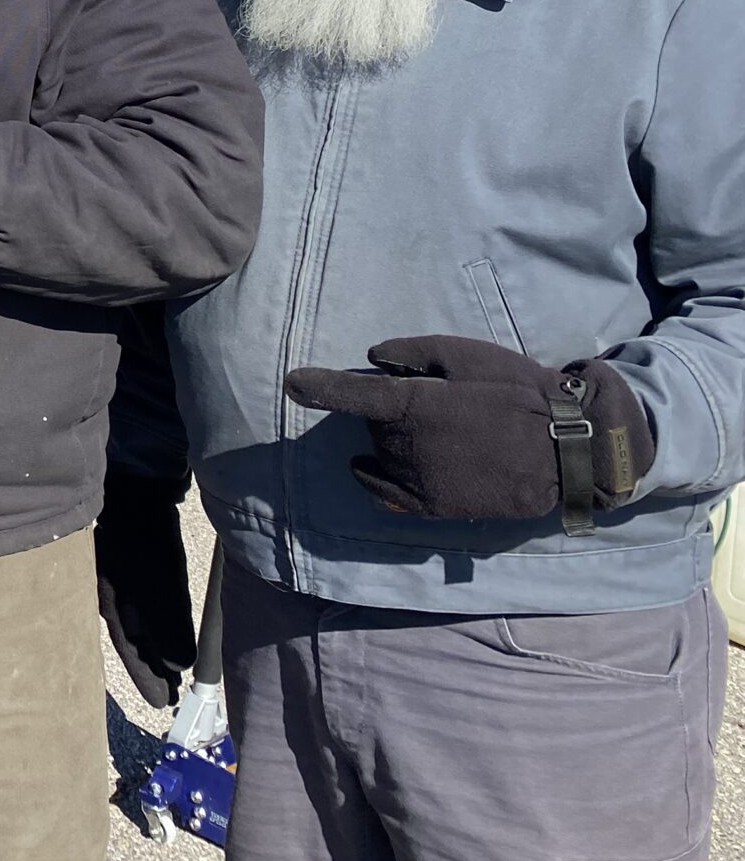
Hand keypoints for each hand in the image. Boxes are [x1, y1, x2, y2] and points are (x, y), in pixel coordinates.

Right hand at [93, 471, 192, 708]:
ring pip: (142, 621)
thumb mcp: (156, 580)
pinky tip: (168, 628)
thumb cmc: (143, 534)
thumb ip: (166, 622)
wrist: (137, 480)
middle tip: (171, 696)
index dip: (146, 676)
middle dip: (151, 666)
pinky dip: (160, 621)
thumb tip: (177, 666)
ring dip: (157, 646)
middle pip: (135, 638)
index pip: (129, 648)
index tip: (163, 704)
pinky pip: (149, 601)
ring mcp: (125, 575)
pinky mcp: (140, 560)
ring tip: (174, 671)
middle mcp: (115, 592)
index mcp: (112, 601)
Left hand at [284, 335, 652, 522]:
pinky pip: (385, 495)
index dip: (319, 387)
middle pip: (371, 426)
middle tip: (430, 404)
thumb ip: (412, 352)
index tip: (292, 382)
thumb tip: (371, 358)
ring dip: (389, 444)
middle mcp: (408, 446)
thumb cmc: (518, 392)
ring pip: (378, 456)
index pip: (352, 395)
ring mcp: (419, 480)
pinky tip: (372, 471)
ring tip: (432, 435)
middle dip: (385, 413)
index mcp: (415, 404)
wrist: (568, 448)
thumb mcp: (468, 355)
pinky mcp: (433, 507)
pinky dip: (374, 480)